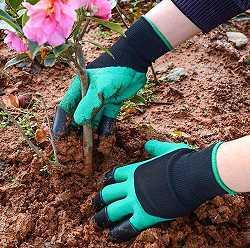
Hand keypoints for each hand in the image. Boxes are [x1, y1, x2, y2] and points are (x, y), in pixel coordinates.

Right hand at [53, 17, 170, 136]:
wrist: (136, 65)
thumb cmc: (114, 73)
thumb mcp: (100, 88)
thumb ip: (89, 104)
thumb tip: (77, 121)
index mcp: (78, 89)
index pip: (65, 108)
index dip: (61, 123)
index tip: (60, 138)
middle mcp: (87, 96)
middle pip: (79, 117)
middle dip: (78, 132)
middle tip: (77, 147)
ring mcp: (100, 101)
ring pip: (93, 121)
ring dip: (92, 134)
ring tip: (92, 148)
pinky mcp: (112, 105)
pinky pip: (106, 120)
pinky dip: (106, 129)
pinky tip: (105, 140)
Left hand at [92, 140, 229, 240]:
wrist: (190, 175)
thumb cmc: (180, 161)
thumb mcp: (166, 150)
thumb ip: (155, 147)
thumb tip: (147, 145)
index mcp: (135, 170)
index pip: (114, 175)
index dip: (107, 180)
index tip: (104, 185)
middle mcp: (131, 185)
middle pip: (108, 193)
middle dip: (99, 199)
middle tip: (94, 205)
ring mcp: (136, 200)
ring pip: (112, 210)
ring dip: (103, 217)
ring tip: (97, 222)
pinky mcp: (145, 215)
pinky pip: (127, 226)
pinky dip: (119, 232)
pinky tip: (112, 236)